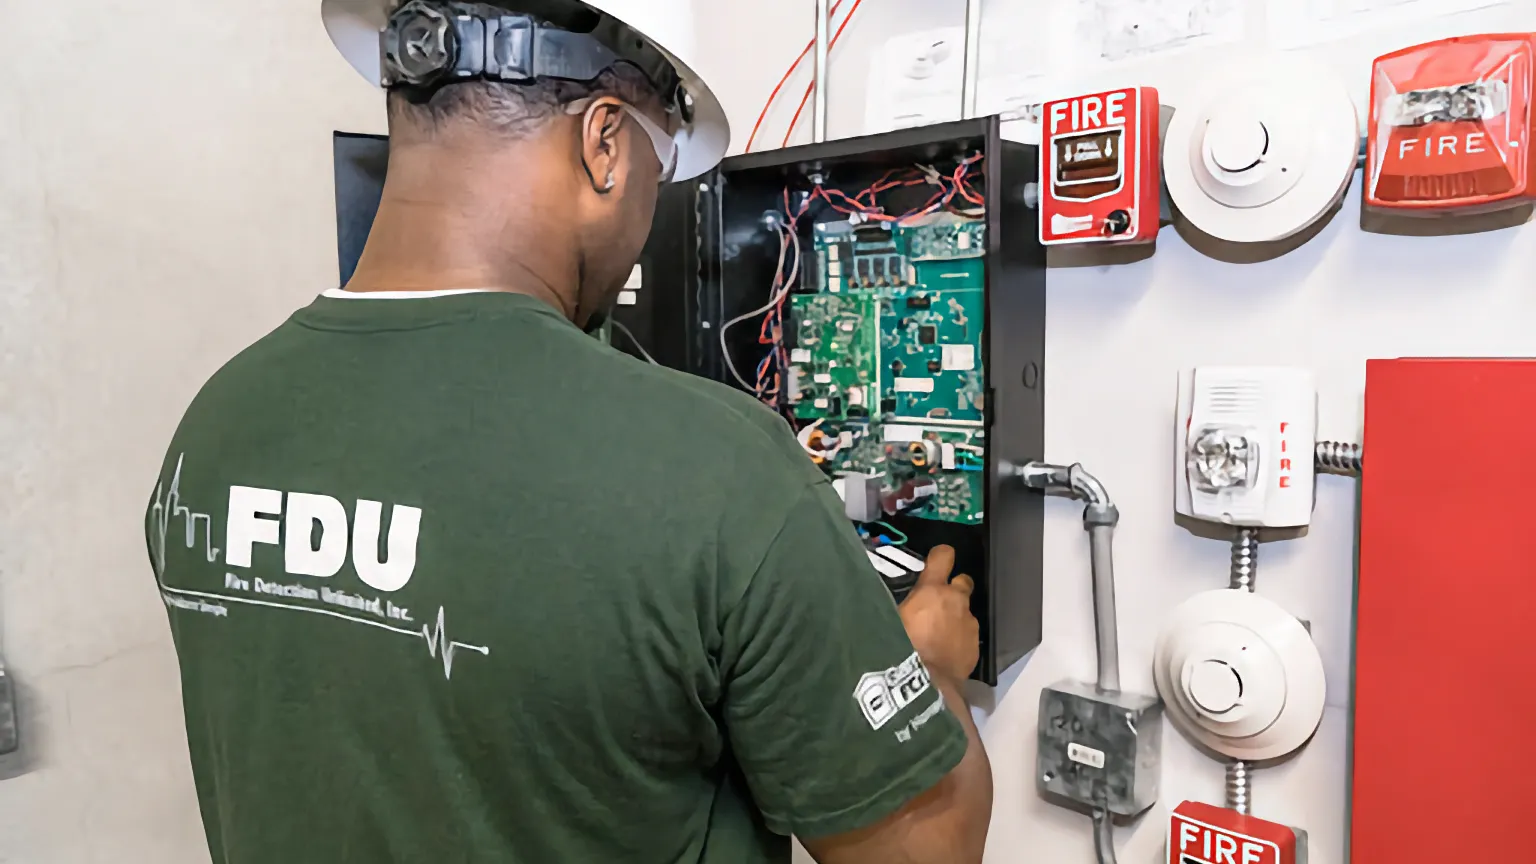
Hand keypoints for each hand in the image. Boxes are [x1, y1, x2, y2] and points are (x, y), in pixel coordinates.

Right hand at [897, 545, 978, 683]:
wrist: (925, 684)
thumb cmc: (900, 647)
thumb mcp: (890, 620)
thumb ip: (899, 606)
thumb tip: (884, 604)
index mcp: (932, 590)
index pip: (943, 556)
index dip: (940, 556)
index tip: (937, 561)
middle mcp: (956, 601)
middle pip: (963, 581)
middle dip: (954, 589)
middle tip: (939, 603)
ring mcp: (969, 624)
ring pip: (965, 612)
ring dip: (955, 619)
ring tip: (939, 637)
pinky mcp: (975, 646)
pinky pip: (967, 637)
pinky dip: (959, 641)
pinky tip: (946, 654)